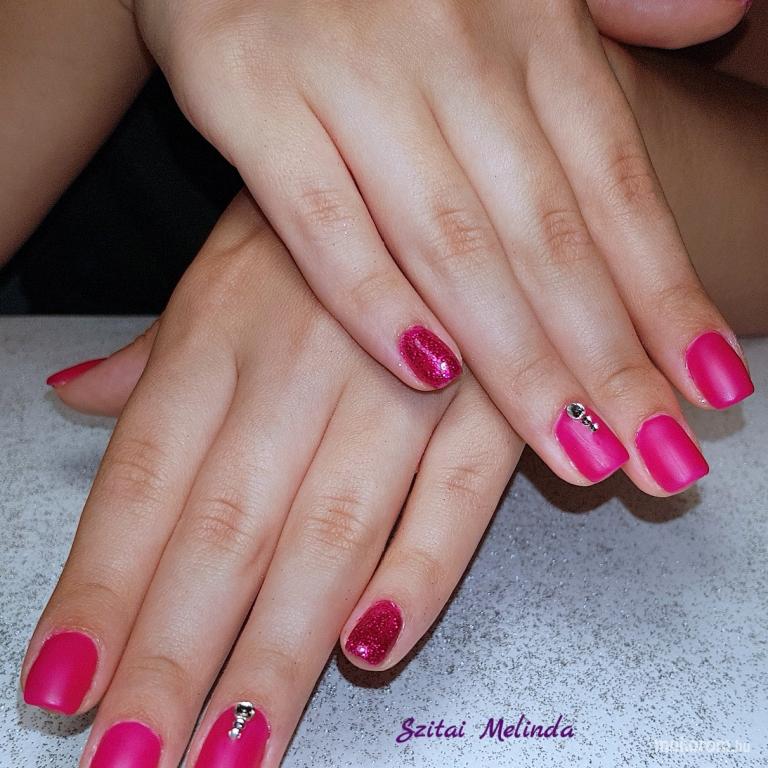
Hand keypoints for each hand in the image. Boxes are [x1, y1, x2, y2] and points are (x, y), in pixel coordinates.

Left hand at [22, 193, 520, 767]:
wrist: (463, 156)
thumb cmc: (335, 219)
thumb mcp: (230, 256)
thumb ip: (159, 347)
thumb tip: (77, 400)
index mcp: (225, 326)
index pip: (144, 482)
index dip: (100, 590)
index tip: (63, 685)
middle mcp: (303, 361)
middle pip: (224, 531)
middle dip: (174, 658)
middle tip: (133, 764)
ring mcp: (407, 381)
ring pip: (330, 534)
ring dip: (278, 650)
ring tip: (234, 751)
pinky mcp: (496, 396)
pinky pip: (455, 497)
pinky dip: (418, 572)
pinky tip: (373, 648)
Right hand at [129, 0, 752, 495]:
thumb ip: (606, 15)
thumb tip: (715, 14)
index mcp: (529, 26)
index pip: (616, 189)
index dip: (667, 297)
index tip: (709, 391)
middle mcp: (453, 51)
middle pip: (548, 240)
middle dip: (610, 363)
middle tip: (662, 461)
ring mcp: (348, 75)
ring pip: (451, 246)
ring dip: (521, 363)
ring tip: (582, 455)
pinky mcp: (250, 94)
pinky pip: (320, 220)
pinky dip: (372, 301)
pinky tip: (431, 377)